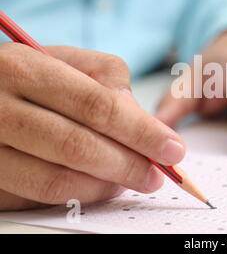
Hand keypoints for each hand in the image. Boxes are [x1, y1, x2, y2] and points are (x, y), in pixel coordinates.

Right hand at [0, 44, 185, 210]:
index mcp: (24, 69)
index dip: (141, 131)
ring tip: (130, 181)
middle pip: (78, 147)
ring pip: (56, 180)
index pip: (97, 106)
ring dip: (104, 186)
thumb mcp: (62, 57)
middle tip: (157, 175)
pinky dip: (76, 195)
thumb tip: (137, 113)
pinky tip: (98, 186)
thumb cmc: (26, 74)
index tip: (172, 148)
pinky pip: (35, 197)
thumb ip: (106, 74)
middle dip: (128, 165)